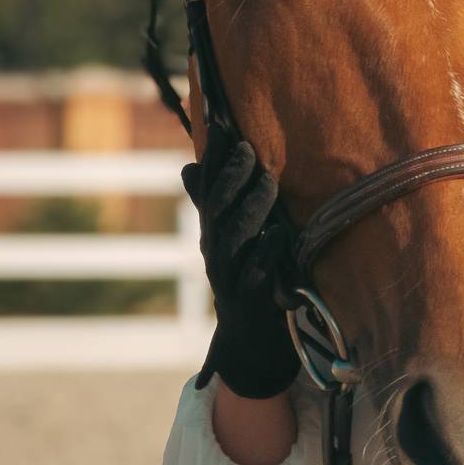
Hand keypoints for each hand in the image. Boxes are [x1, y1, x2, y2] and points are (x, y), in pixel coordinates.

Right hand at [182, 124, 300, 399]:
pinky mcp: (250, 301)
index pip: (208, 190)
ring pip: (234, 239)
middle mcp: (215, 252)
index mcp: (213, 233)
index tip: (222, 125)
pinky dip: (265, 253)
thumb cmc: (244, 276)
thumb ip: (214, 202)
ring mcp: (230, 276)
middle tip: (247, 148)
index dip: (212, 159)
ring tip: (268, 181)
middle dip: (229, 179)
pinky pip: (256, 275)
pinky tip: (277, 235)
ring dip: (251, 208)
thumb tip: (186, 166)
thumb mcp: (230, 237)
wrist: (249, 339)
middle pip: (216, 211)